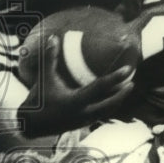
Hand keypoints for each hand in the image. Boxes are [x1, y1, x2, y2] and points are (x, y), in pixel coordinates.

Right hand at [19, 35, 135, 137]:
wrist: (31, 124)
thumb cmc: (38, 99)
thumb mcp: (44, 78)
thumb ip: (50, 58)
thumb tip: (53, 38)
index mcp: (76, 100)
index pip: (100, 87)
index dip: (116, 77)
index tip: (128, 69)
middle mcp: (83, 112)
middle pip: (111, 103)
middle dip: (123, 93)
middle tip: (132, 82)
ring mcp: (84, 120)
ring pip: (107, 111)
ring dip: (117, 101)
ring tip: (125, 90)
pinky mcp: (82, 124)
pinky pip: (100, 115)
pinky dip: (108, 107)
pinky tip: (111, 100)